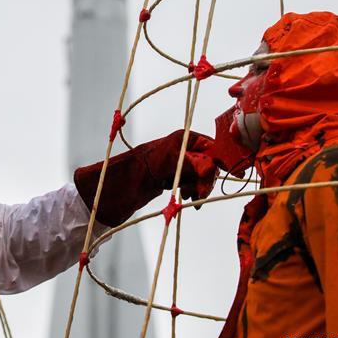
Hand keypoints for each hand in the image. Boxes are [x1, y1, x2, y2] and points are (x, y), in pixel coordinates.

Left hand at [73, 129, 218, 226]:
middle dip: (208, 179)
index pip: (212, 148)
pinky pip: (191, 183)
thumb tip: (212, 167)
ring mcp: (176, 163)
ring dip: (201, 187)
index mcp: (181, 139)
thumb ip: (191, 164)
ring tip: (193, 199)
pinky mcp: (170, 176)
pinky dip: (193, 191)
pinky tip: (187, 198)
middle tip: (200, 195)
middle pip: (209, 163)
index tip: (227, 179)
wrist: (111, 191)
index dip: (220, 163)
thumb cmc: (134, 173)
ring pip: (201, 175)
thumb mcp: (165, 165)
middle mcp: (180, 148)